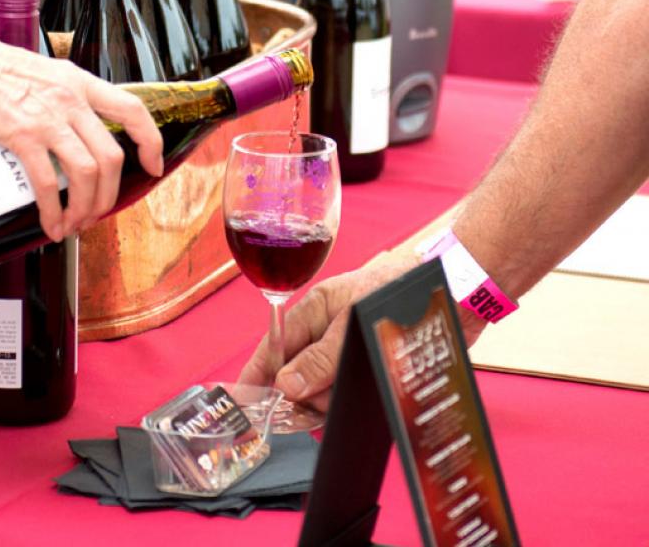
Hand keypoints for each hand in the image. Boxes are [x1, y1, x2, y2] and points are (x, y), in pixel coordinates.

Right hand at [0, 31, 164, 241]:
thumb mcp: (45, 74)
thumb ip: (64, 98)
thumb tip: (72, 131)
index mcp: (80, 83)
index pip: (133, 111)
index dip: (150, 142)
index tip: (153, 166)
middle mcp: (71, 100)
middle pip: (111, 156)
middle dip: (109, 195)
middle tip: (96, 213)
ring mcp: (47, 119)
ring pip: (87, 174)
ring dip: (86, 208)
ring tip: (74, 224)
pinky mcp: (21, 136)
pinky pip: (48, 183)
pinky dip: (53, 211)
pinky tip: (50, 224)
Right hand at [238, 253, 417, 409]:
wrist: (453, 293)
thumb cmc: (398, 293)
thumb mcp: (352, 323)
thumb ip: (321, 358)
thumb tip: (286, 386)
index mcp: (313, 311)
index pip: (273, 347)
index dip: (257, 374)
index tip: (242, 401)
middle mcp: (325, 331)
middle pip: (296, 373)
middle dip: (305, 394)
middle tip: (323, 403)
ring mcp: (345, 348)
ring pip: (322, 387)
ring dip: (331, 400)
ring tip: (351, 395)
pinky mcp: (366, 363)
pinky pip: (346, 391)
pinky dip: (349, 401)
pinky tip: (361, 401)